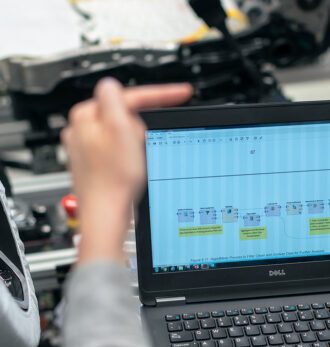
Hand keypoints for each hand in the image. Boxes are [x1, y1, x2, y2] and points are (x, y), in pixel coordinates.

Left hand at [62, 78, 191, 264]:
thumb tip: (113, 85)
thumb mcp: (119, 129)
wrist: (106, 214)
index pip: (129, 96)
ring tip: (135, 163)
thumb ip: (115, 98)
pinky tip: (130, 171)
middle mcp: (82, 130)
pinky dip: (130, 158)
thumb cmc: (113, 179)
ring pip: (124, 134)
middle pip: (126, 116)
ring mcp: (88, 149)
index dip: (160, 95)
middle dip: (140, 128)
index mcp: (87, 115)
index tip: (182, 93)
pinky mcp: (96, 165)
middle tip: (144, 146)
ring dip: (136, 144)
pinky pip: (121, 152)